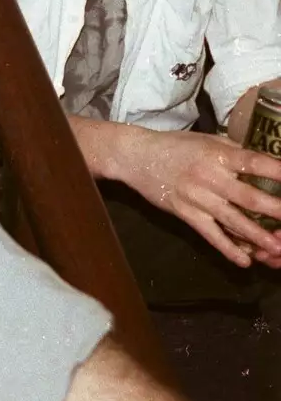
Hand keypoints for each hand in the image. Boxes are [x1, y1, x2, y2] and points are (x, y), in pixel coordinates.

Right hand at [119, 128, 280, 266]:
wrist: (135, 156)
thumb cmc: (174, 145)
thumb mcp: (207, 140)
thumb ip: (234, 152)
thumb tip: (264, 164)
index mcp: (218, 154)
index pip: (254, 163)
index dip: (277, 172)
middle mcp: (210, 177)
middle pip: (249, 198)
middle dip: (276, 210)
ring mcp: (197, 197)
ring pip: (233, 220)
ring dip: (257, 236)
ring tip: (278, 249)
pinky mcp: (185, 213)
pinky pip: (210, 234)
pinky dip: (227, 248)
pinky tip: (245, 261)